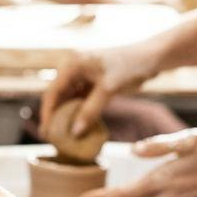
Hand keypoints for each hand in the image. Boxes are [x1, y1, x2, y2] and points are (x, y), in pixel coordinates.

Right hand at [39, 43, 161, 142]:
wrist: (150, 57)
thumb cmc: (130, 67)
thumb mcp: (109, 89)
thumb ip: (91, 110)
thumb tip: (75, 132)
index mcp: (72, 64)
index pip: (53, 92)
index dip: (48, 114)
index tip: (46, 133)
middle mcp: (74, 68)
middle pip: (58, 95)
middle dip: (55, 116)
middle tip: (52, 138)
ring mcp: (83, 75)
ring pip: (69, 98)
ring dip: (67, 115)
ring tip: (63, 136)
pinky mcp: (93, 82)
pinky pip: (81, 99)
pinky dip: (79, 112)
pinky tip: (78, 126)